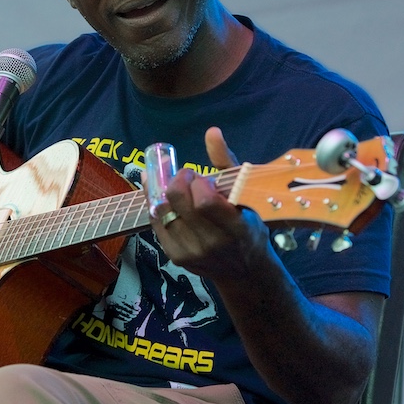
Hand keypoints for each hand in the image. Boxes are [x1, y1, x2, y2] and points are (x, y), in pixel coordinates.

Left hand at [150, 127, 271, 280]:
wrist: (243, 270)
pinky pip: (156, 222)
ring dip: (166, 192)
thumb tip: (212, 132)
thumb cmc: (247, 227)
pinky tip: (164, 197)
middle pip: (178, 202)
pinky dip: (156, 205)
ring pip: (163, 210)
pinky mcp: (175, 256)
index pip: (204, 201)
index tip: (201, 178)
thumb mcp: (245, 196)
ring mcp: (190, 252)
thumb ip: (226, 163)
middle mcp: (211, 243)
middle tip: (187, 178)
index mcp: (235, 228)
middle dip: (179, 181)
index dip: (197, 182)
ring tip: (176, 186)